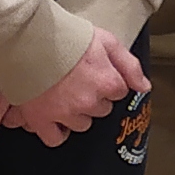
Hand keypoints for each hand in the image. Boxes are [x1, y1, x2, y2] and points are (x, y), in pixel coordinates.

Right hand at [0, 28, 143, 143]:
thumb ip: (129, 66)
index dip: (108, 82)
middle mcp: (90, 101)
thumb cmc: (68, 36)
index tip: (96, 73)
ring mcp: (65, 112)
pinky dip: (56, 132)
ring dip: (76, 114)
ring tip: (64, 96)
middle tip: (78, 82)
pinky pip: (55, 138)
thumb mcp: (107, 41)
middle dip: (93, 98)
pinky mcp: (41, 118)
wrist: (30, 37)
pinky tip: (55, 121)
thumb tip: (144, 88)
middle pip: (101, 109)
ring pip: (81, 124)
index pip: (119, 92)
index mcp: (108, 82)